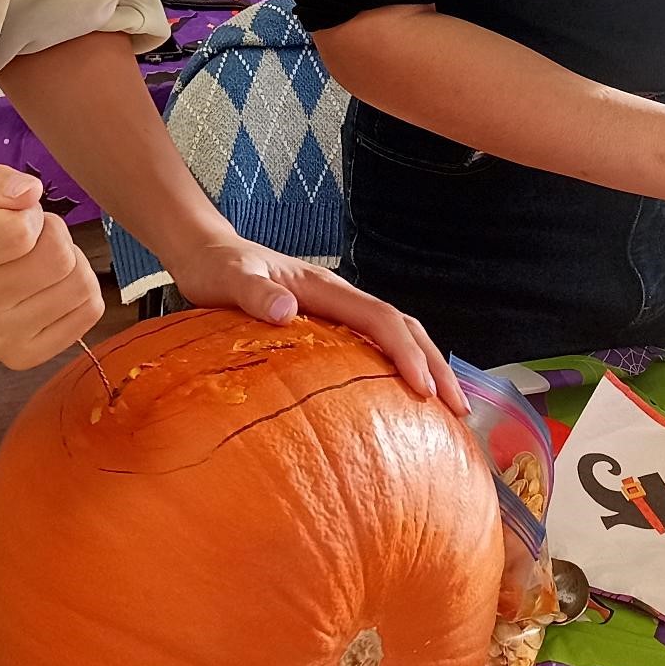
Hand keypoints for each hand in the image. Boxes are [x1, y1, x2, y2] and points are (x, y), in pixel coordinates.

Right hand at [0, 162, 101, 367]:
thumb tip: (29, 194)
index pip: (18, 232)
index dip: (29, 212)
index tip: (12, 211)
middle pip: (56, 257)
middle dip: (52, 232)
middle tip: (26, 233)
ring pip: (78, 284)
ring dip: (68, 259)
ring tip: (35, 257)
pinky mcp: (20, 356)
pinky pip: (88, 312)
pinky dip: (78, 290)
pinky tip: (47, 283)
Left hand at [162, 237, 469, 415]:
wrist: (206, 255)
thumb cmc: (217, 268)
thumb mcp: (229, 279)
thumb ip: (254, 292)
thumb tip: (287, 309)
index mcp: (326, 288)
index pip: (380, 319)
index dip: (406, 352)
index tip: (424, 389)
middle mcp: (340, 298)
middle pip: (402, 327)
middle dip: (434, 364)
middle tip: (458, 409)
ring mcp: (337, 312)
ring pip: (394, 336)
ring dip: (424, 367)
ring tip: (446, 410)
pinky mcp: (328, 327)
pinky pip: (372, 347)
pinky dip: (396, 370)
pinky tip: (400, 402)